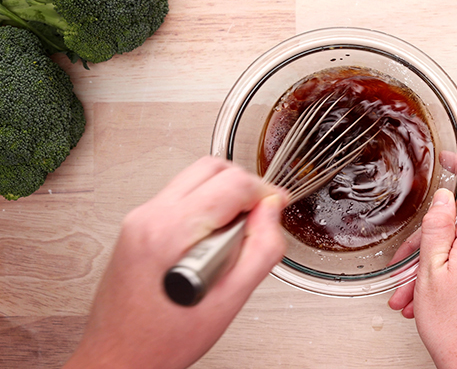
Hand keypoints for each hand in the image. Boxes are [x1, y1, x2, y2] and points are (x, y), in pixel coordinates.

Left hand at [64, 156, 287, 368]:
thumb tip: (271, 213)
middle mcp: (150, 217)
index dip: (264, 193)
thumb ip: (261, 250)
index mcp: (172, 231)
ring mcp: (139, 220)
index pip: (233, 183)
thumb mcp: (230, 301)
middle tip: (260, 216)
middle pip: (211, 168)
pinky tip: (212, 241)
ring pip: (194, 178)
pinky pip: (179, 197)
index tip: (276, 209)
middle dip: (244, 186)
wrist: (119, 357)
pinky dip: (204, 206)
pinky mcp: (136, 227)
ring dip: (224, 195)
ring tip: (236, 233)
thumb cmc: (163, 340)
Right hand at [388, 158, 456, 368]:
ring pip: (456, 247)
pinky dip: (440, 276)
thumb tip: (444, 198)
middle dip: (426, 241)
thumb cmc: (455, 324)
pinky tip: (420, 298)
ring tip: (408, 294)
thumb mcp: (432, 269)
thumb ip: (438, 228)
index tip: (451, 158)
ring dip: (427, 266)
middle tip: (405, 264)